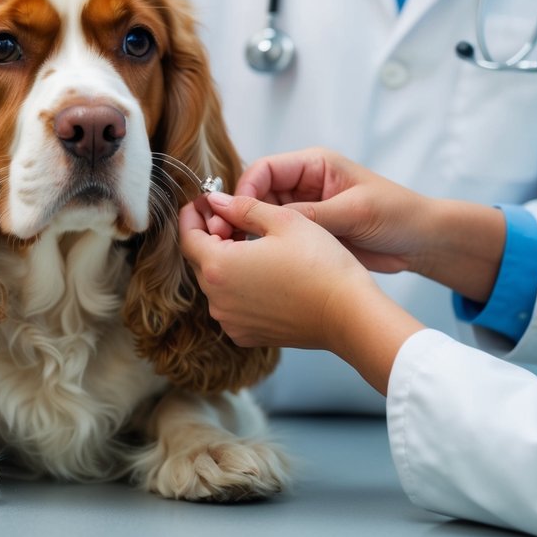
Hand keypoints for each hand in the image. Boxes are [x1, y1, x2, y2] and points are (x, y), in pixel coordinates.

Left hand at [180, 192, 422, 394]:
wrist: (349, 314)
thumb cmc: (320, 265)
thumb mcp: (283, 221)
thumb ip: (243, 208)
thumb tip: (215, 201)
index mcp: (219, 267)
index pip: (187, 237)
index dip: (192, 215)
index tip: (202, 202)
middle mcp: (217, 300)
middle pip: (200, 261)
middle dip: (210, 237)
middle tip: (231, 218)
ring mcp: (231, 321)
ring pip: (215, 283)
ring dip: (225, 262)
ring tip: (250, 245)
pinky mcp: (248, 335)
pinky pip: (231, 305)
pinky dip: (238, 287)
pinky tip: (262, 274)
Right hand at [236, 149, 505, 302]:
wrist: (423, 244)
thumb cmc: (397, 215)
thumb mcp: (353, 211)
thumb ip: (308, 214)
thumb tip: (263, 215)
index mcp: (314, 165)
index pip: (265, 170)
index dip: (244, 190)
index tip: (233, 214)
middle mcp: (304, 185)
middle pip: (257, 195)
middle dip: (240, 215)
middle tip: (224, 238)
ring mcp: (305, 211)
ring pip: (263, 220)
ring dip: (249, 234)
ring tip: (236, 255)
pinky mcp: (309, 236)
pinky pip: (278, 239)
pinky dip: (265, 249)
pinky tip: (257, 264)